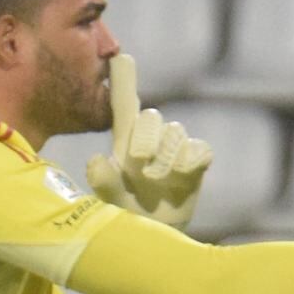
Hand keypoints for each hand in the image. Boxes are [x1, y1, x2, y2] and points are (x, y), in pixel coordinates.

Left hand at [81, 52, 209, 230]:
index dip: (123, 80)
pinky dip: (189, 164)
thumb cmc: (128, 214)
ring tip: (158, 185)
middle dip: (145, 141)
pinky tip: (181, 178)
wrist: (158, 237)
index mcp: (125, 142)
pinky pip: (198, 149)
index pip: (124, 105)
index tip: (120, 56)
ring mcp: (176, 148)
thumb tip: (95, 160)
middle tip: (140, 170)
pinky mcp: (197, 160)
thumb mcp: (111, 202)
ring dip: (165, 161)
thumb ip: (104, 183)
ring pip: (175, 134)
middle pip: (152, 117)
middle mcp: (151, 138)